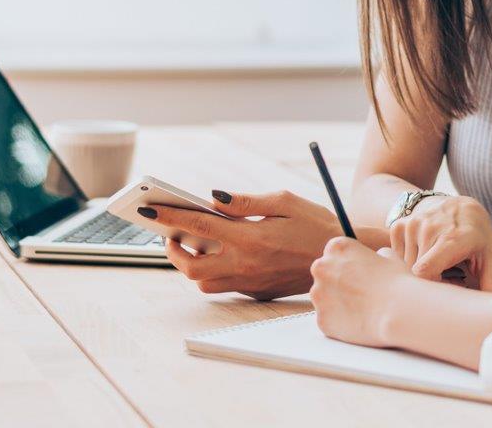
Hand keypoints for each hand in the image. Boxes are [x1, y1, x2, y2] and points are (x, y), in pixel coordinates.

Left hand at [149, 190, 342, 300]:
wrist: (341, 258)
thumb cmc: (315, 224)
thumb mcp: (284, 201)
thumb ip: (245, 202)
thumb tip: (212, 198)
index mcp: (250, 237)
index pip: (198, 225)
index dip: (170, 216)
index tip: (150, 208)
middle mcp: (246, 264)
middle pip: (191, 266)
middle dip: (173, 250)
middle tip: (169, 233)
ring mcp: (251, 282)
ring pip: (204, 282)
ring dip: (191, 264)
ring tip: (191, 243)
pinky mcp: (257, 292)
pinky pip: (224, 286)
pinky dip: (213, 272)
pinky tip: (218, 254)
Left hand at [310, 239, 415, 347]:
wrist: (399, 312)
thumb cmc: (397, 282)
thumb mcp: (388, 257)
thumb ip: (375, 254)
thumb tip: (376, 257)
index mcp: (337, 247)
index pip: (333, 253)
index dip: (347, 264)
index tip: (357, 273)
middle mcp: (321, 267)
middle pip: (324, 274)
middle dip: (336, 283)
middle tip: (358, 293)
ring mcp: (318, 295)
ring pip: (323, 298)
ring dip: (337, 302)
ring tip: (361, 309)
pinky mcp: (321, 319)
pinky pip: (328, 320)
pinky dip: (339, 322)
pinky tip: (358, 322)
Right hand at [389, 194, 491, 290]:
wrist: (460, 206)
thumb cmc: (477, 236)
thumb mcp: (491, 257)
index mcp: (452, 238)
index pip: (424, 272)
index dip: (432, 287)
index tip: (447, 285)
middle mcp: (428, 228)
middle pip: (415, 273)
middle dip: (429, 282)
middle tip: (447, 277)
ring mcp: (412, 225)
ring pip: (405, 266)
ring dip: (418, 273)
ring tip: (437, 267)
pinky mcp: (399, 225)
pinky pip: (396, 256)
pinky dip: (408, 262)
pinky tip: (425, 256)